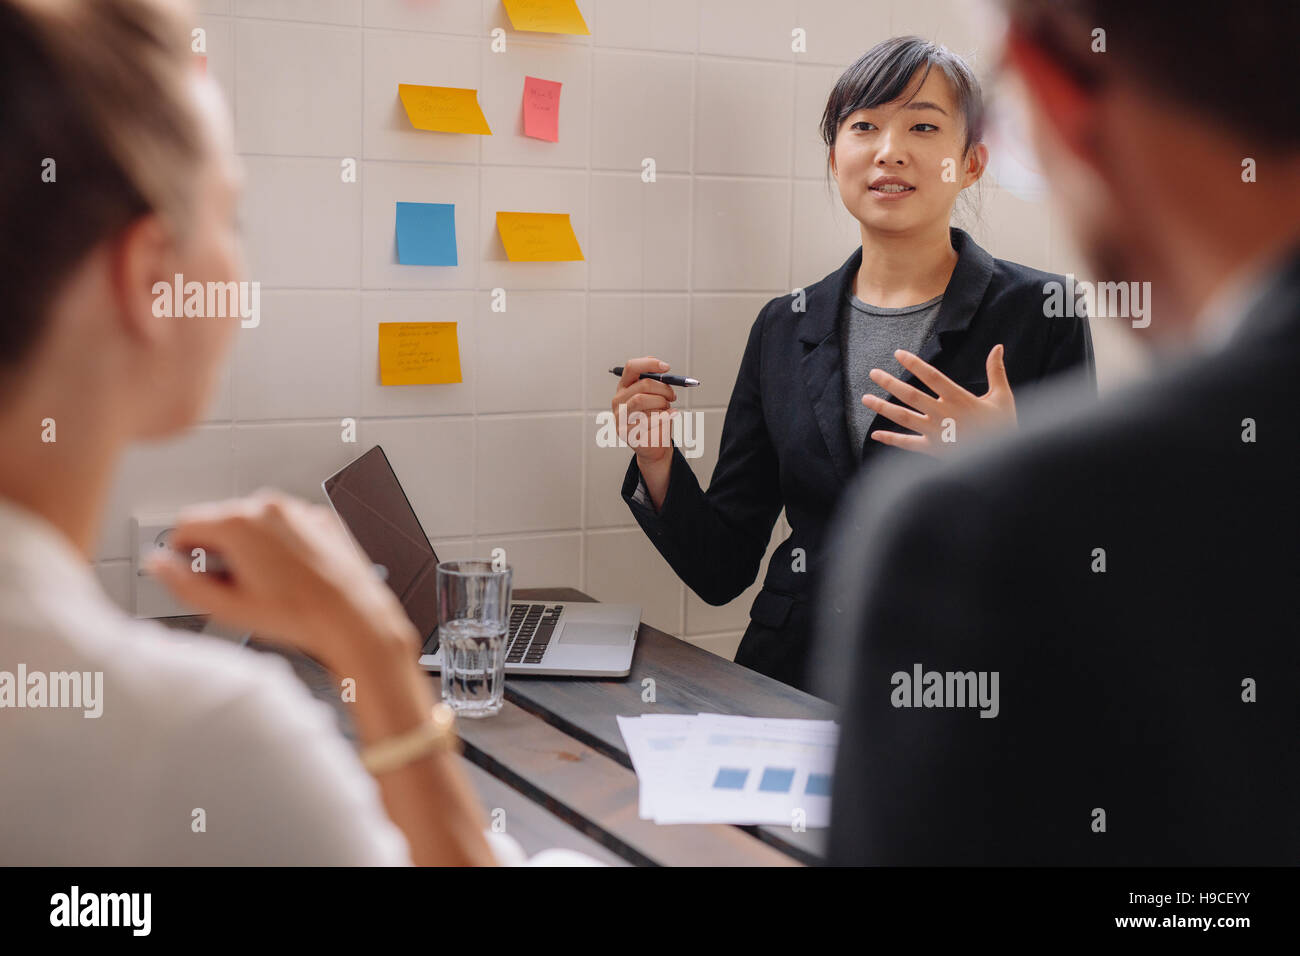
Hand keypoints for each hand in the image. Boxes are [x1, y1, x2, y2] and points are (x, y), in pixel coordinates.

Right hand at [146, 490, 417, 675]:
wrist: (353, 616)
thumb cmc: (299, 615)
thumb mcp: (227, 608)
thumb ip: (182, 584)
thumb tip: (158, 566)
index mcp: (238, 523)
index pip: (185, 523)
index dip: (183, 551)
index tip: (191, 569)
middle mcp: (267, 507)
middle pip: (220, 520)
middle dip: (218, 549)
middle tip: (232, 584)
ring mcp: (297, 510)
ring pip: (254, 521)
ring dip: (249, 545)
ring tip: (264, 581)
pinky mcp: (319, 517)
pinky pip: (286, 524)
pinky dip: (280, 542)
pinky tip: (290, 572)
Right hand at [611, 356, 678, 466]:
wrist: (655, 444)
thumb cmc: (656, 417)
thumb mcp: (656, 396)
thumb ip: (657, 382)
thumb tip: (664, 369)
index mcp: (624, 387)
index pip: (632, 367)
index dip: (649, 364)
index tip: (667, 367)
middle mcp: (618, 401)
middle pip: (642, 385)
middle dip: (663, 388)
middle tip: (673, 395)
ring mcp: (619, 417)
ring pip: (641, 400)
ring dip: (661, 402)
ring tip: (667, 408)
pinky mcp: (625, 433)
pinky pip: (646, 420)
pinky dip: (663, 416)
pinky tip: (671, 415)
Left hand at [862, 345, 1016, 455]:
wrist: (1004, 461)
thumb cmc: (1004, 426)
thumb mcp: (1002, 397)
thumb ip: (996, 371)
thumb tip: (997, 346)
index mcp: (959, 398)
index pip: (931, 376)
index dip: (914, 364)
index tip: (898, 354)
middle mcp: (943, 413)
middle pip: (911, 395)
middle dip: (890, 383)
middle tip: (873, 373)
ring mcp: (936, 432)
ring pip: (904, 418)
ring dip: (883, 408)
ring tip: (865, 398)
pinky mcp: (933, 449)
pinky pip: (908, 444)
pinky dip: (891, 440)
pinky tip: (875, 435)